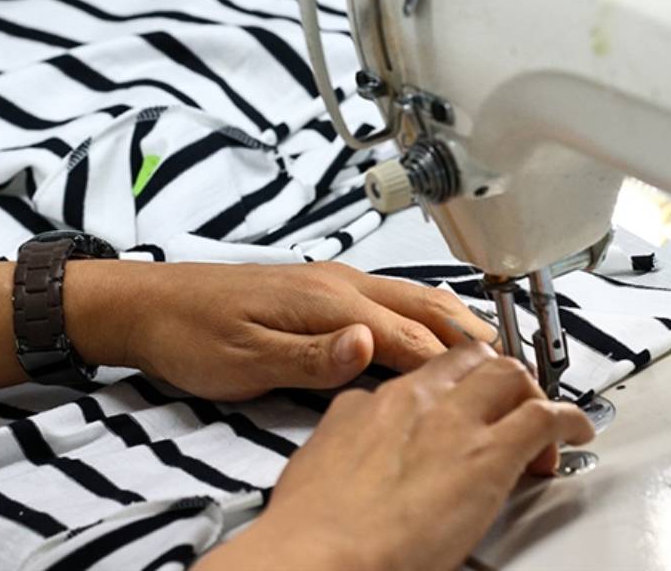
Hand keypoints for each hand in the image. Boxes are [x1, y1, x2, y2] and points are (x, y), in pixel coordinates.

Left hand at [65, 260, 498, 400]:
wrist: (149, 304)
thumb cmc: (192, 334)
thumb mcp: (246, 361)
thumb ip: (313, 358)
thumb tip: (371, 347)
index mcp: (329, 303)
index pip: (412, 339)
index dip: (460, 369)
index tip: (501, 391)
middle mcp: (338, 284)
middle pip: (424, 310)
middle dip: (474, 339)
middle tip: (520, 368)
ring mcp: (329, 281)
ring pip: (410, 297)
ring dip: (455, 321)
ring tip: (494, 347)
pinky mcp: (317, 287)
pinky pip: (388, 296)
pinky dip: (423, 313)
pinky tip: (429, 328)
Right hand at [193, 343, 595, 570]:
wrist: (323, 552)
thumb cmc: (314, 524)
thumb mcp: (318, 462)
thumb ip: (348, 441)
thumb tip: (355, 446)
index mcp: (370, 403)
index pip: (422, 375)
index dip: (449, 389)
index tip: (456, 405)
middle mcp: (415, 400)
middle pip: (469, 361)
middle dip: (493, 379)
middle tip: (504, 406)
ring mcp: (454, 421)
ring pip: (510, 376)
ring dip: (530, 395)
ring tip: (541, 422)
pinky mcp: (490, 453)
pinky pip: (545, 416)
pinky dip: (569, 420)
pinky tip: (574, 432)